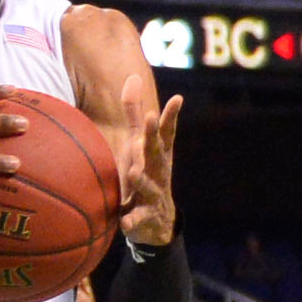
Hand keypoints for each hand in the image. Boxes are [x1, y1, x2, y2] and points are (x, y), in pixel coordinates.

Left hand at [116, 73, 179, 244]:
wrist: (157, 225)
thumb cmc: (147, 176)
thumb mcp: (140, 145)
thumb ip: (133, 114)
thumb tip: (133, 77)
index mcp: (158, 157)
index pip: (166, 134)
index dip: (171, 117)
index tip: (178, 99)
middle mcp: (158, 174)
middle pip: (156, 153)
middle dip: (152, 137)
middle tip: (148, 119)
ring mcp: (153, 196)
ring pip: (147, 187)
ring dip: (141, 179)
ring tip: (132, 171)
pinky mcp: (144, 218)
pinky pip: (136, 220)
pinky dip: (131, 221)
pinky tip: (124, 222)